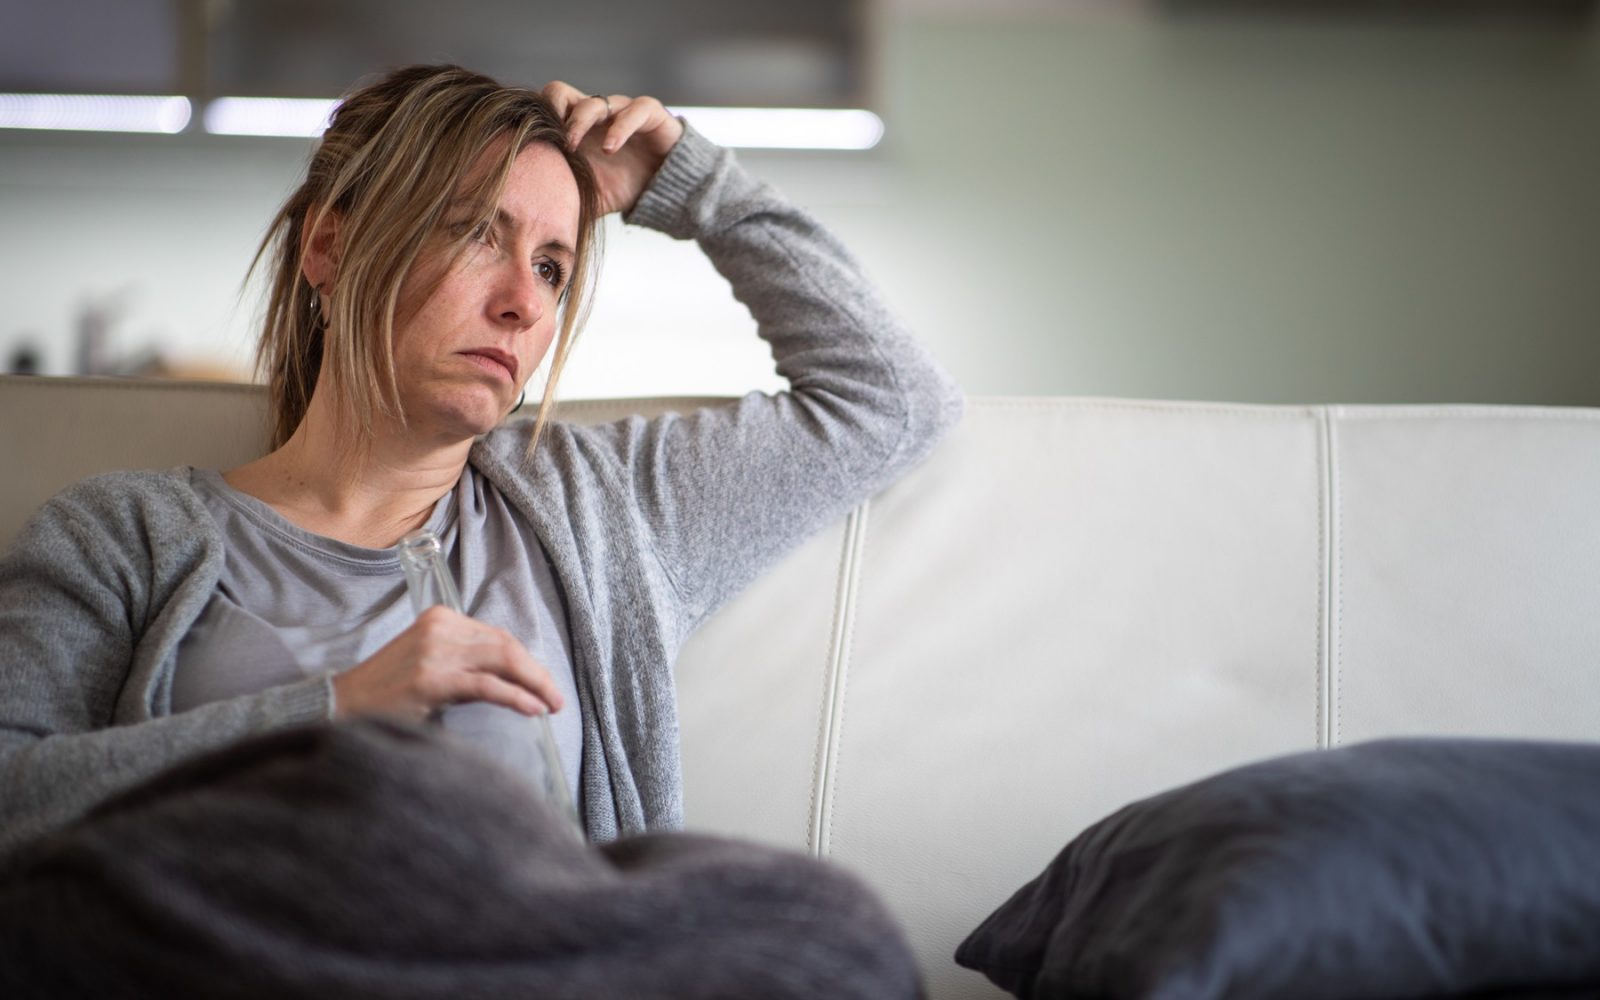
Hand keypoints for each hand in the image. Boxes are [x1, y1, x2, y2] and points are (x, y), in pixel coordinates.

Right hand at [332, 606, 563, 721]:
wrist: (343, 704)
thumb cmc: (389, 689)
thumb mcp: (429, 659)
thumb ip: (465, 657)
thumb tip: (513, 675)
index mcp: (441, 618)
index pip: (497, 636)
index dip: (526, 660)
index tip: (543, 682)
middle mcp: (441, 628)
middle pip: (506, 646)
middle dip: (537, 673)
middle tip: (557, 698)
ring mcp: (436, 652)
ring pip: (503, 661)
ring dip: (534, 684)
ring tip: (552, 705)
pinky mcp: (432, 679)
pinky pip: (488, 686)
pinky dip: (515, 697)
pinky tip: (532, 709)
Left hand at [541, 81, 684, 216]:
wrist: (668, 192)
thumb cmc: (625, 190)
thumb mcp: (589, 198)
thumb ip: (565, 202)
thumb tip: (535, 222)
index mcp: (577, 128)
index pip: (549, 106)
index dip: (538, 117)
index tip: (532, 141)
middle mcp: (597, 116)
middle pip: (564, 94)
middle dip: (553, 112)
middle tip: (551, 140)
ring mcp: (622, 112)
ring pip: (596, 102)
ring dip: (580, 122)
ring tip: (573, 147)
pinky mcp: (651, 114)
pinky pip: (635, 110)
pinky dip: (620, 127)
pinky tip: (611, 148)